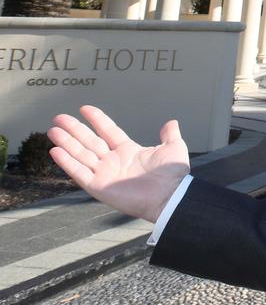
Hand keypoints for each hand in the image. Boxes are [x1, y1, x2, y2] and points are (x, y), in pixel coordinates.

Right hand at [48, 105, 190, 221]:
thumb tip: (172, 122)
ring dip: (66, 143)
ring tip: (52, 130)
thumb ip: (170, 135)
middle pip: (89, 141)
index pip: (108, 131)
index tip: (85, 108)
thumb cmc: (173, 175)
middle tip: (59, 117)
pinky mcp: (98, 187)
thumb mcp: (173, 148)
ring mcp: (105, 174)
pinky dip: (67, 162)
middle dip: (74, 129)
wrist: (170, 195)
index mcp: (129, 151)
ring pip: (80, 155)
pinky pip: (79, 173)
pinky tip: (55, 151)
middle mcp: (114, 161)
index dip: (97, 120)